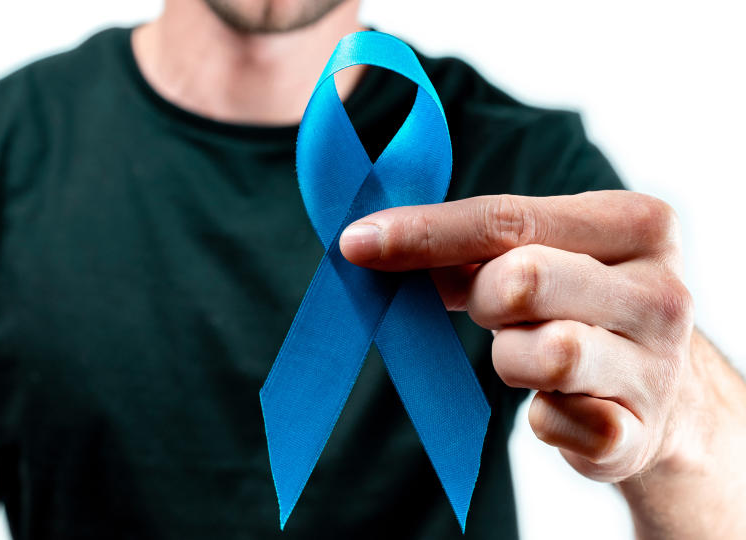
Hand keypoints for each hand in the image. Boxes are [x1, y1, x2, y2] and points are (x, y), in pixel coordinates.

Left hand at [339, 191, 695, 481]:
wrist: (663, 398)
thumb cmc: (581, 308)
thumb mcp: (544, 256)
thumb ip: (470, 246)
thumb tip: (371, 244)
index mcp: (637, 224)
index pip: (508, 219)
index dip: (425, 232)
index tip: (358, 242)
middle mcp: (661, 291)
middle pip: (522, 279)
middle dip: (485, 298)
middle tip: (496, 310)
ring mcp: (657, 367)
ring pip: (544, 351)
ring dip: (511, 358)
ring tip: (533, 355)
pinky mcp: (636, 434)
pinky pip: (550, 421)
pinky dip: (538, 415)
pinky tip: (557, 405)